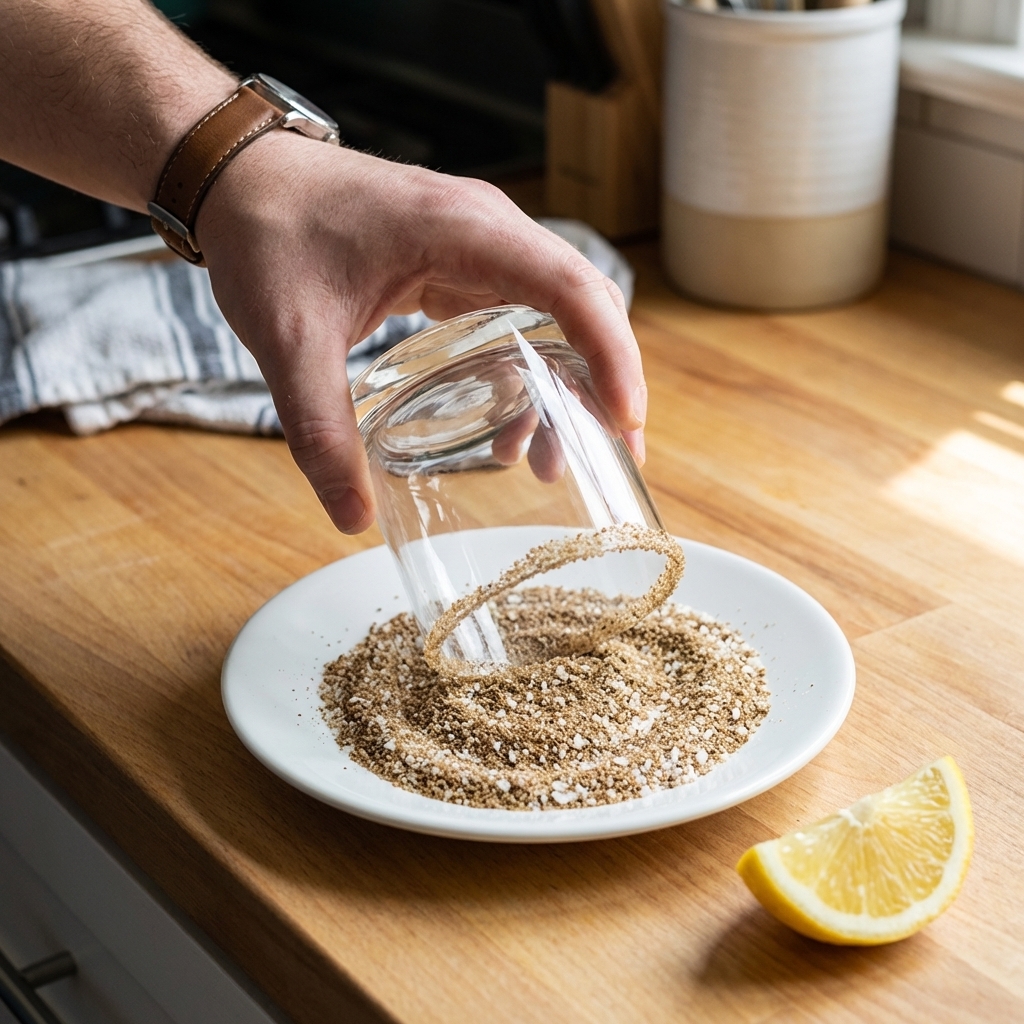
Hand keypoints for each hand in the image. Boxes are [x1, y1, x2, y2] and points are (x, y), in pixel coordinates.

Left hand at [196, 131, 646, 533]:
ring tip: (550, 462)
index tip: (624, 420)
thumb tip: (352, 515)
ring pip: (555, 314)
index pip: (570, 287)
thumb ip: (319, 428)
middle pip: (582, 304)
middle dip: (606, 380)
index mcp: (462, 230)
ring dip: (568, 383)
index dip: (611, 354)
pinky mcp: (459, 264)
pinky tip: (509, 429)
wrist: (240, 181)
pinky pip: (518, 317)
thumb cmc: (268, 233)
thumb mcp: (289, 338)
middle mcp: (486, 231)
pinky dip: (527, 372)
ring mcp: (477, 245)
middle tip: (614, 456)